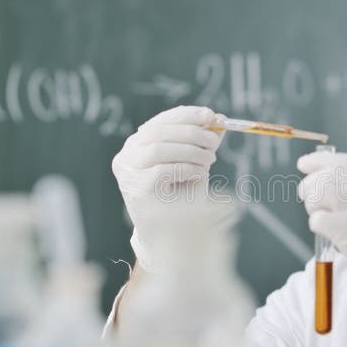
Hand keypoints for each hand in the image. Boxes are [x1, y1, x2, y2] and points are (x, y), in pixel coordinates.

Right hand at [112, 105, 223, 270]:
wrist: (170, 231)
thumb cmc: (180, 194)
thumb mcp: (193, 162)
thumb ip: (202, 142)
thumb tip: (219, 120)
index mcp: (138, 143)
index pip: (161, 120)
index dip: (187, 115)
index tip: (211, 115)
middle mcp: (127, 155)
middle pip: (159, 131)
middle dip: (191, 132)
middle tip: (214, 142)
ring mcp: (128, 173)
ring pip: (159, 148)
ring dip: (191, 151)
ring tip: (209, 160)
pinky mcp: (136, 189)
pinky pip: (163, 170)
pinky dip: (186, 168)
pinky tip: (199, 173)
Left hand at [297, 151, 346, 323]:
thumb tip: (319, 174)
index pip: (346, 161)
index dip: (320, 162)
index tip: (304, 164)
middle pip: (329, 175)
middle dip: (311, 188)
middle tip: (312, 203)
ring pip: (320, 193)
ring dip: (314, 207)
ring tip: (325, 220)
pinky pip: (320, 220)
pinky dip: (318, 226)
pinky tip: (333, 236)